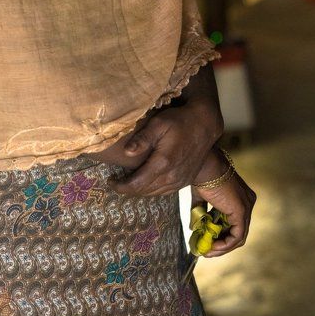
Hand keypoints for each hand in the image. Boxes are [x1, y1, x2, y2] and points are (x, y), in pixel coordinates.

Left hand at [106, 64, 223, 196]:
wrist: (204, 126)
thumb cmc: (179, 122)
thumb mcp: (158, 124)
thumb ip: (142, 138)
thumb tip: (126, 152)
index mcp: (163, 163)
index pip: (137, 184)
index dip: (121, 186)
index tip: (110, 181)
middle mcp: (172, 176)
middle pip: (144, 191)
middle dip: (127, 189)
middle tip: (116, 181)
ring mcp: (180, 181)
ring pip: (154, 193)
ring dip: (139, 190)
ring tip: (128, 182)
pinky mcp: (185, 181)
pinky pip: (164, 191)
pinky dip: (152, 190)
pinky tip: (146, 182)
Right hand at [192, 148, 255, 257]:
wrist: (203, 166)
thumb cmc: (201, 175)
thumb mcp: (201, 197)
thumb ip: (201, 212)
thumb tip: (194, 228)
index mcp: (240, 196)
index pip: (234, 222)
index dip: (221, 234)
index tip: (206, 242)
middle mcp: (247, 202)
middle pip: (238, 231)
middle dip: (221, 244)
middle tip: (206, 252)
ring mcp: (246, 207)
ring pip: (238, 236)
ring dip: (222, 247)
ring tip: (206, 252)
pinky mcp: (241, 212)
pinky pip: (236, 236)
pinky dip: (225, 245)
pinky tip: (211, 247)